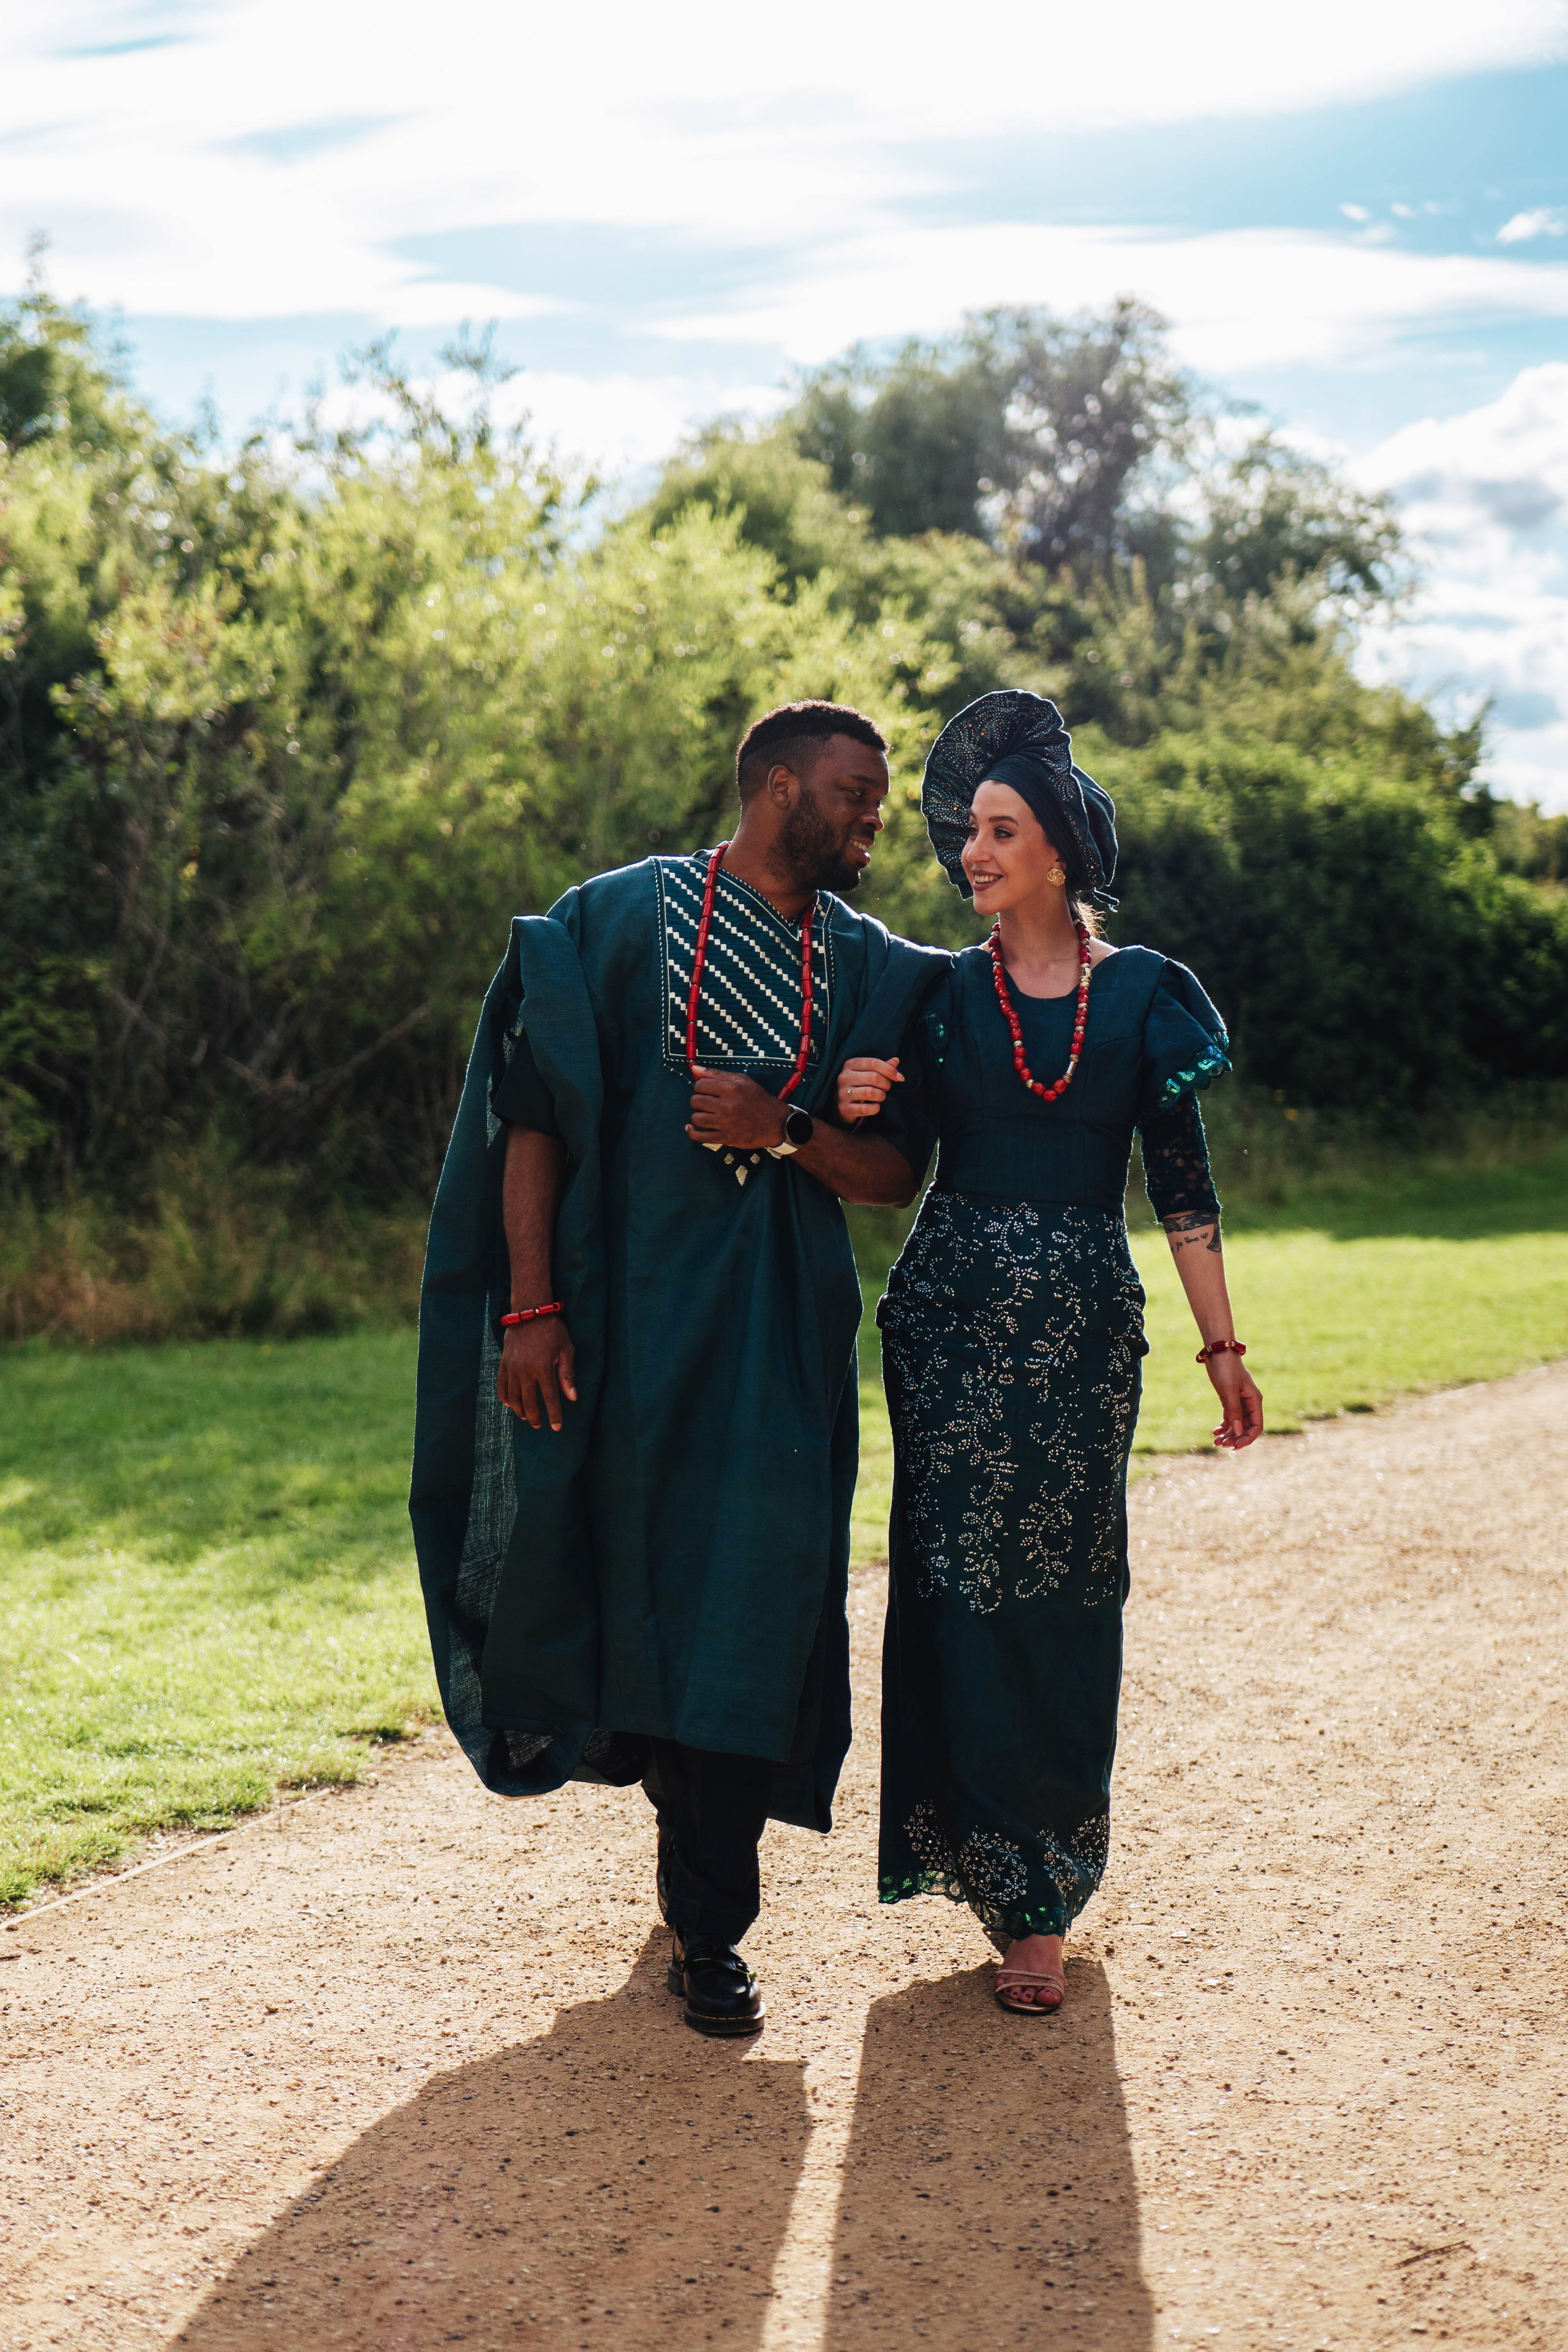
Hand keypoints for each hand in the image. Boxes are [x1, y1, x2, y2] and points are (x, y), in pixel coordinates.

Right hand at [497, 1316, 577, 1431]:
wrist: (530, 1312)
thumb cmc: (553, 1330)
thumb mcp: (566, 1350)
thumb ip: (567, 1375)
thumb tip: (572, 1398)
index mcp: (544, 1369)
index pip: (550, 1399)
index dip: (554, 1415)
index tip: (556, 1427)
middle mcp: (526, 1372)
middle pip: (529, 1402)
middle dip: (534, 1417)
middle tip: (539, 1425)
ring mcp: (513, 1368)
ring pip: (513, 1396)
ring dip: (519, 1410)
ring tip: (525, 1417)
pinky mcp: (504, 1363)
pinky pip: (501, 1385)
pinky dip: (504, 1397)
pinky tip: (509, 1404)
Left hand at [686, 1066, 787, 1150]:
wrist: (776, 1123)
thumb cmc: (758, 1099)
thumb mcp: (742, 1080)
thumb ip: (717, 1074)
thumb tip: (693, 1068)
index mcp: (731, 1088)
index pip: (700, 1085)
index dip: (700, 1087)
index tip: (706, 1091)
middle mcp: (728, 1105)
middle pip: (696, 1101)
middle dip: (697, 1101)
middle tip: (706, 1103)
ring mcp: (726, 1123)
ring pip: (696, 1118)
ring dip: (697, 1116)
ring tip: (705, 1115)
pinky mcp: (726, 1138)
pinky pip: (700, 1137)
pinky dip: (692, 1132)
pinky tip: (691, 1128)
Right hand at [837, 1054, 900, 1124]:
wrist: (840, 1106)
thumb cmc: (857, 1085)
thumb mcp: (866, 1073)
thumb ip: (881, 1067)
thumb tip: (896, 1060)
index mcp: (849, 1064)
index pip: (873, 1062)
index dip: (890, 1070)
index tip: (900, 1078)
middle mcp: (844, 1077)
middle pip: (874, 1077)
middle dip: (886, 1084)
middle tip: (886, 1088)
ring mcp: (842, 1093)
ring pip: (871, 1092)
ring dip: (881, 1096)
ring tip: (880, 1096)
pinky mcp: (844, 1108)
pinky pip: (866, 1109)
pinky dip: (875, 1108)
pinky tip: (874, 1106)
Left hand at [1206, 1353, 1262, 1449]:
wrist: (1218, 1351)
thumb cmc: (1226, 1368)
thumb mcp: (1229, 1389)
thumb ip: (1233, 1410)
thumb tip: (1238, 1431)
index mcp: (1255, 1400)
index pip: (1257, 1426)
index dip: (1248, 1438)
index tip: (1235, 1446)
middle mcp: (1249, 1403)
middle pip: (1246, 1427)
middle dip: (1235, 1438)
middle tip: (1221, 1444)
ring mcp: (1239, 1402)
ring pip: (1237, 1424)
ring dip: (1228, 1434)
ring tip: (1216, 1441)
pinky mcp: (1229, 1399)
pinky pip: (1229, 1418)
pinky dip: (1223, 1426)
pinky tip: (1215, 1432)